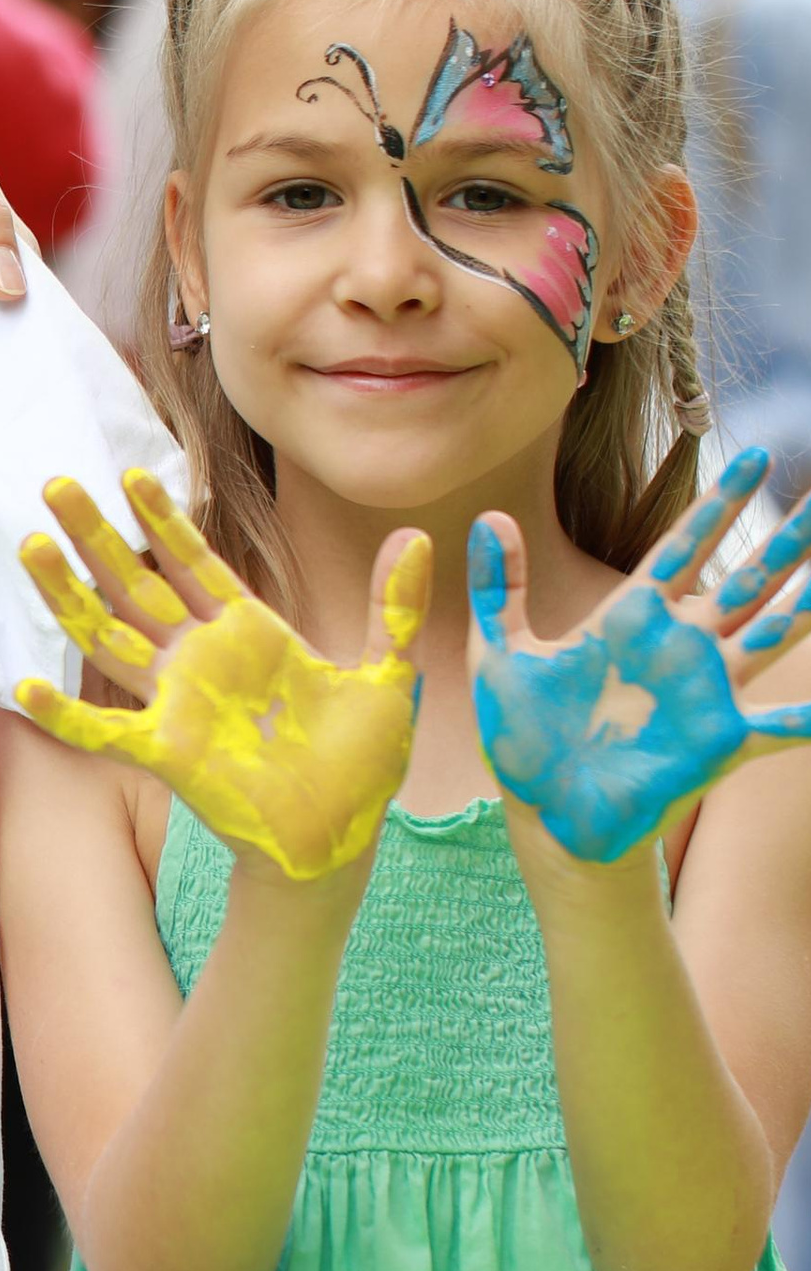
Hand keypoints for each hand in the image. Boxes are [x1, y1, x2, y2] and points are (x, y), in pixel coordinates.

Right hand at [13, 471, 430, 883]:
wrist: (341, 839)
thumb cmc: (359, 765)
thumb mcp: (387, 675)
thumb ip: (393, 607)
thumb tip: (418, 535)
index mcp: (249, 635)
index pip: (195, 564)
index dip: (164, 521)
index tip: (133, 476)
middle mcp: (202, 662)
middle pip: (136, 585)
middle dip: (97, 535)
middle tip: (56, 485)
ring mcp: (178, 704)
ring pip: (108, 638)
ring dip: (68, 595)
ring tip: (31, 547)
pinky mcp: (168, 753)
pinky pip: (104, 730)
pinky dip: (64, 714)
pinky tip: (22, 689)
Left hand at [471, 448, 810, 863]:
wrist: (546, 814)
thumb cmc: (525, 740)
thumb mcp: (499, 655)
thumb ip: (498, 588)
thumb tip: (490, 518)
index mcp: (631, 620)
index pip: (685, 546)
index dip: (719, 502)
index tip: (753, 456)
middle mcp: (681, 647)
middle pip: (747, 578)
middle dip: (788, 538)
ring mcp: (708, 690)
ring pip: (777, 629)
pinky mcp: (723, 739)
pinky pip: (786, 723)